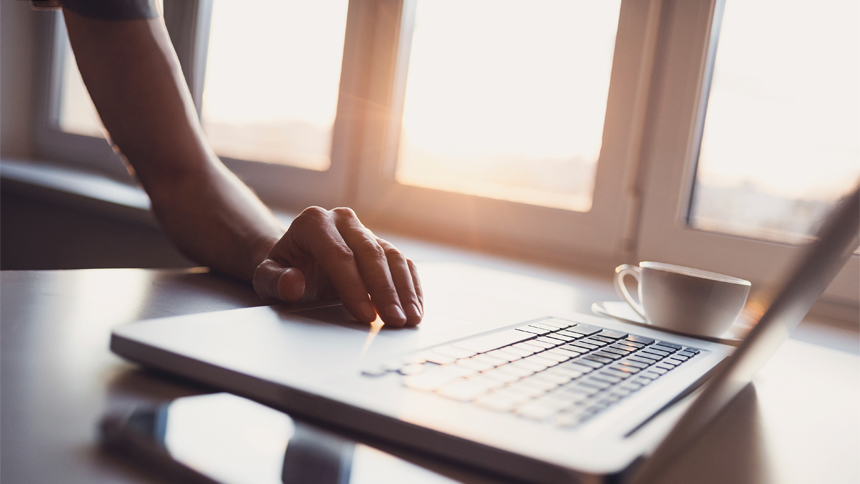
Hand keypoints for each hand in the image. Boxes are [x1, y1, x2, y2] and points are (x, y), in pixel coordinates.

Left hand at [252, 207, 423, 326]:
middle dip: (385, 291)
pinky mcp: (381, 246)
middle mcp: (342, 221)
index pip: (339, 255)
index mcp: (313, 222)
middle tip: (395, 321)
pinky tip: (415, 308)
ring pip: (392, 257)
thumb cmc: (281, 271)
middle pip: (370, 254)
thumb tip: (292, 284)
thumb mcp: (265, 278)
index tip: (365, 315)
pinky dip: (411, 286)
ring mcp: (364, 231)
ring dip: (404, 290)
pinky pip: (403, 263)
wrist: (293, 263)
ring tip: (411, 318)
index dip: (354, 287)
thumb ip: (274, 281)